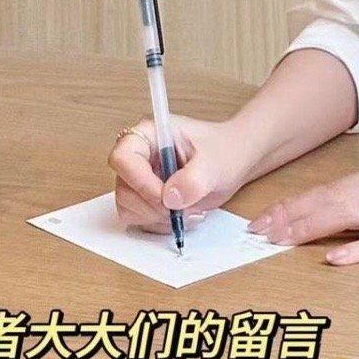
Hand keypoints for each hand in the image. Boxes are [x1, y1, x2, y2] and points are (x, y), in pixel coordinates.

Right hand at [108, 113, 253, 233]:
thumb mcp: (215, 163)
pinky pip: (140, 219)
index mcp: (151, 134)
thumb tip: (170, 198)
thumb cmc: (224, 151)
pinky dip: (160, 224)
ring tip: (187, 209)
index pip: (123, 158)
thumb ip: (193, 179)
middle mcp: (141, 155)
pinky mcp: (146, 198)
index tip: (164, 195)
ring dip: (157, 217)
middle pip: (124, 188)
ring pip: (128, 207)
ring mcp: (141, 178)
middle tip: (181, 206)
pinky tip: (183, 214)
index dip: (139, 181)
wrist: (234, 162)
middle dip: (152, 205)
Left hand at [246, 151, 358, 264]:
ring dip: (308, 228)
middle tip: (255, 233)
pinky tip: (334, 258)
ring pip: (346, 215)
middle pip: (327, 200)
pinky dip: (358, 250)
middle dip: (288, 216)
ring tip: (277, 241)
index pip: (328, 188)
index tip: (265, 218)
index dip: (294, 204)